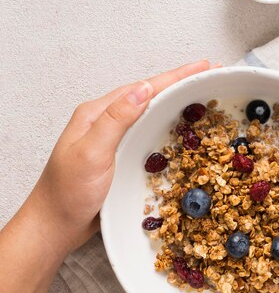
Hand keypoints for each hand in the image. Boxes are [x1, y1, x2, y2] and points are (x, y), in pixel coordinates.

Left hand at [29, 60, 214, 254]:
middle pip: (150, 94)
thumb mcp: (92, 153)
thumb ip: (116, 119)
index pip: (144, 87)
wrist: (54, 227)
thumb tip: (144, 88)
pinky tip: (181, 126)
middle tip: (210, 74)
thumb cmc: (67, 192)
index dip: (176, 76)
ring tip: (202, 92)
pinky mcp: (121, 154)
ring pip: (151, 112)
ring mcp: (115, 138)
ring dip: (177, 101)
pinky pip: (149, 131)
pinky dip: (169, 123)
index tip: (203, 66)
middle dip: (181, 83)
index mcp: (98, 113)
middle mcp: (107, 121)